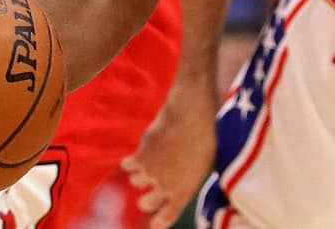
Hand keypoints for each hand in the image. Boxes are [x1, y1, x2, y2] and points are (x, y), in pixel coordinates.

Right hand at [121, 103, 216, 228]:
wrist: (192, 116)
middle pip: (145, 203)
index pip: (168, 215)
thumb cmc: (206, 136)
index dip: (160, 222)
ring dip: (142, 174)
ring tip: (154, 161)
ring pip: (136, 181)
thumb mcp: (205, 163)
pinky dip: (132, 161)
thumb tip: (181, 178)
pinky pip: (127, 166)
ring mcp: (150, 172)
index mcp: (184, 191)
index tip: (155, 224)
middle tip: (149, 191)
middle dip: (146, 199)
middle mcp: (165, 186)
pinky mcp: (139, 157)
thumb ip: (189, 176)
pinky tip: (140, 154)